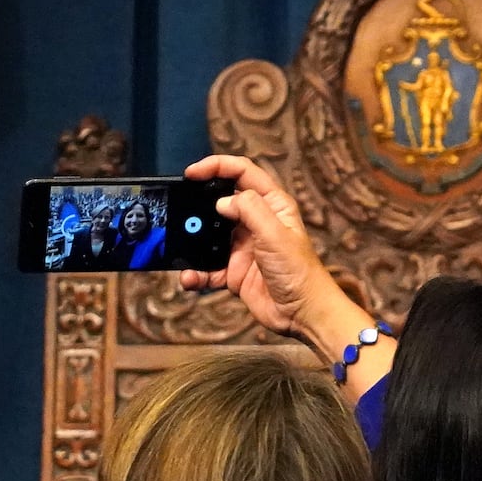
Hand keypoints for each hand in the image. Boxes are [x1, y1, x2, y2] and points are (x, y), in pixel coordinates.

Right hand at [179, 155, 354, 342]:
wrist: (302, 314)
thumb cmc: (299, 272)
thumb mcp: (275, 233)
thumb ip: (249, 209)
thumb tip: (222, 201)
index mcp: (272, 205)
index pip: (242, 173)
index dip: (217, 166)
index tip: (192, 173)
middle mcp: (256, 222)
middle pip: (221, 201)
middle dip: (198, 204)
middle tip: (179, 208)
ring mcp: (243, 247)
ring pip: (209, 236)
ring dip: (193, 242)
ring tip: (180, 245)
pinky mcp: (234, 271)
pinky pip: (208, 267)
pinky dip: (196, 271)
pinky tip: (190, 277)